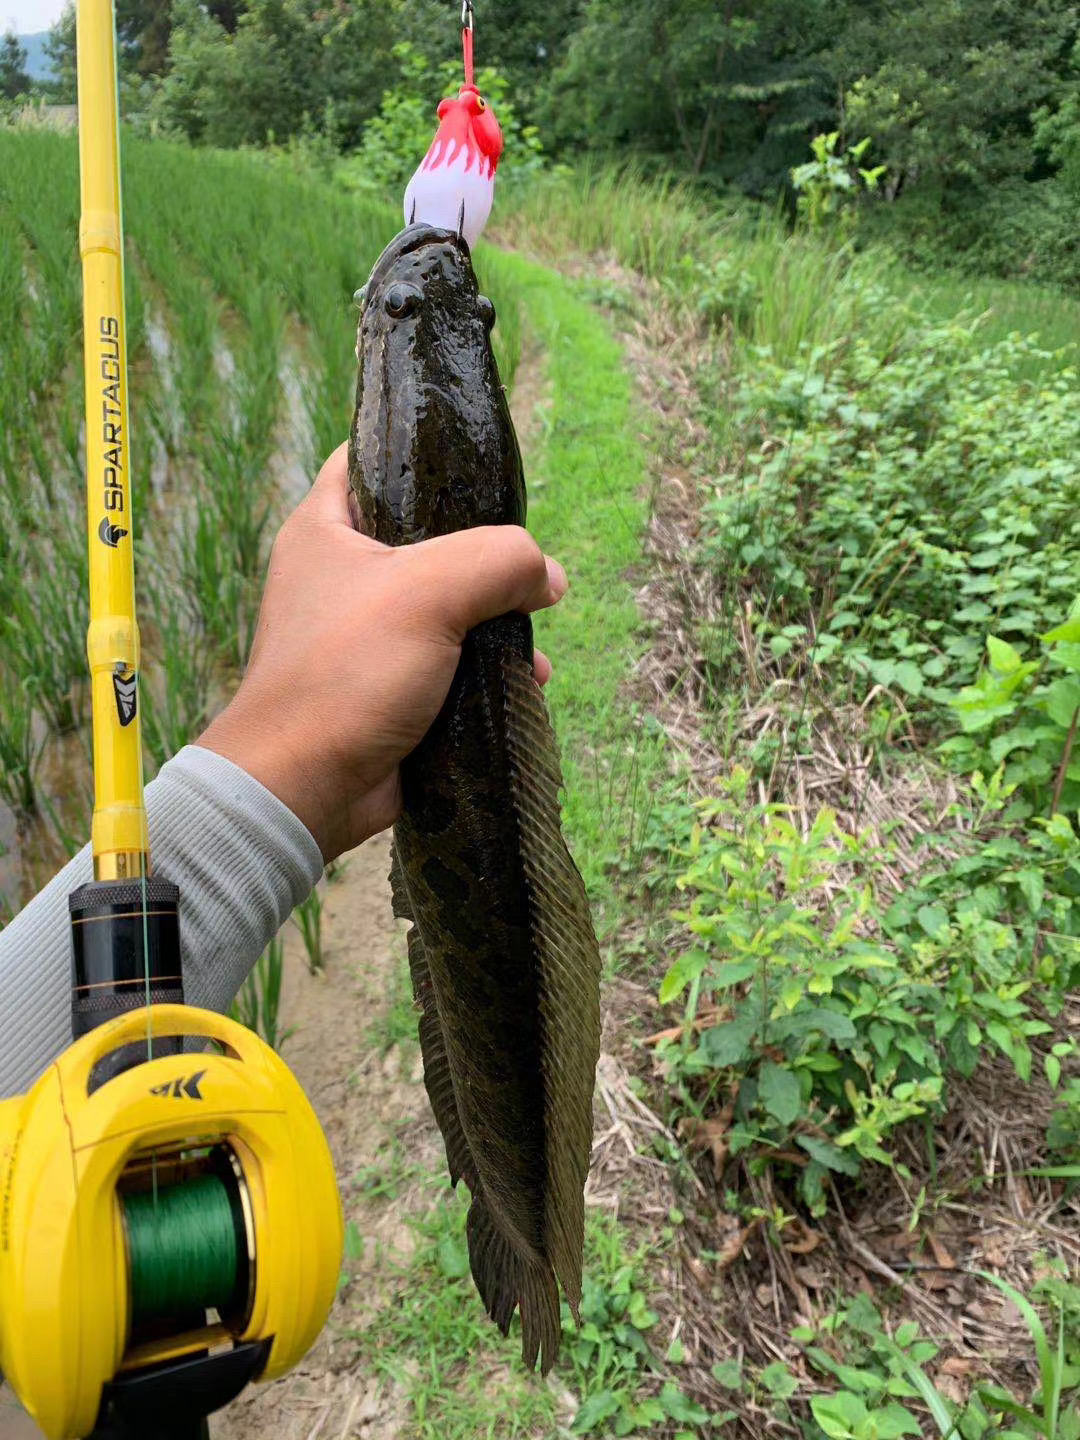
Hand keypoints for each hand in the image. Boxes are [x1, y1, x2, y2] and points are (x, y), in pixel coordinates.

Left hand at [197, 443, 565, 859]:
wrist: (304, 787)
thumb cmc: (347, 673)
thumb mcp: (429, 592)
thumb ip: (499, 560)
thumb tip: (549, 577)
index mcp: (325, 528)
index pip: (372, 458)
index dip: (425, 449)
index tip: (483, 463)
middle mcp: (342, 575)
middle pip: (430, 536)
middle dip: (486, 556)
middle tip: (524, 570)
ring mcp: (367, 635)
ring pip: (450, 606)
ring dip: (498, 622)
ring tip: (533, 643)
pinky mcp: (390, 688)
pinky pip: (452, 664)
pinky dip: (489, 671)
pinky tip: (527, 683)